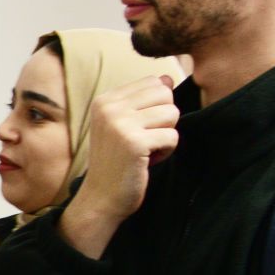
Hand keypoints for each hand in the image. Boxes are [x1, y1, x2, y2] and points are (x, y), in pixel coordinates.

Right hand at [62, 74, 179, 257]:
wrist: (101, 197)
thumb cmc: (116, 161)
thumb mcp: (123, 125)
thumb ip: (143, 100)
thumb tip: (167, 77)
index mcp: (105, 100)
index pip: (153, 82)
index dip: (156, 107)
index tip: (139, 127)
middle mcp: (109, 108)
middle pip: (165, 95)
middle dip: (164, 119)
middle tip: (145, 139)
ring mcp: (120, 124)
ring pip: (172, 114)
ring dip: (166, 136)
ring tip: (146, 149)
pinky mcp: (135, 142)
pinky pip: (173, 136)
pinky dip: (166, 151)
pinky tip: (147, 161)